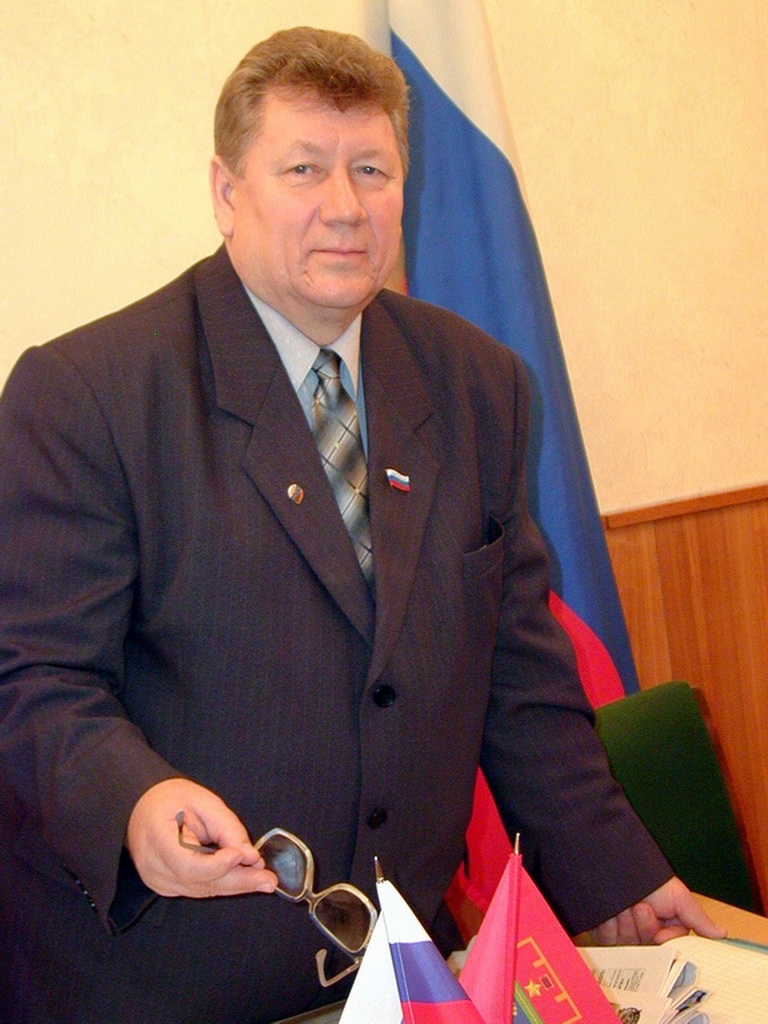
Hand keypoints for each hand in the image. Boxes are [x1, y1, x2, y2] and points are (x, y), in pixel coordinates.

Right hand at [126, 777, 277, 898]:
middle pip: (200, 883)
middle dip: (238, 881)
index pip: (188, 865)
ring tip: (264, 880)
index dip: (218, 866)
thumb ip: (228, 828)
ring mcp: (158, 880)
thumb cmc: (173, 799)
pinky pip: (199, 888)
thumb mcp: (204, 802)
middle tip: (268, 880)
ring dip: (236, 885)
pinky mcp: (167, 886)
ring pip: (203, 890)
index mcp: (157, 838)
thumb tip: (250, 857)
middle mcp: (154, 867)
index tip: (242, 855)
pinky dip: (223, 883)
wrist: (145, 806)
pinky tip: (244, 879)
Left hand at [590, 877, 727, 944]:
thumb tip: (722, 934)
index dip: (664, 940)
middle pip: (648, 948)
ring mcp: (624, 934)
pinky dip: (609, 925)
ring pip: (628, 945)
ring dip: (626, 922)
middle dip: (644, 926)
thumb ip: (698, 918)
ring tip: (624, 902)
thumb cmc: (647, 875)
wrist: (613, 862)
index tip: (660, 934)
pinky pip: (608, 940)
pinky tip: (610, 910)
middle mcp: (646, 933)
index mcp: (666, 928)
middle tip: (640, 906)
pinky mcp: (605, 932)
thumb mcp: (678, 894)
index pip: (670, 948)